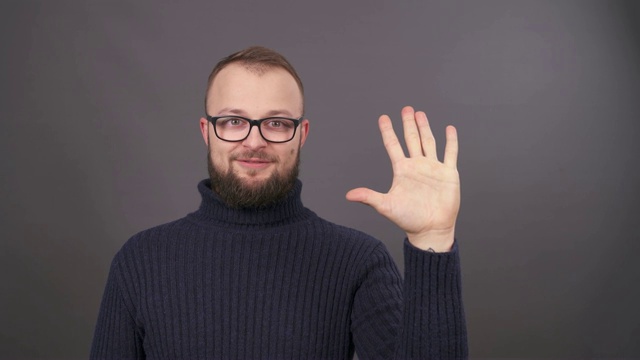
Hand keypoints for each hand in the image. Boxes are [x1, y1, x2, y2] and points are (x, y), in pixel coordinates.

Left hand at [346, 106, 459, 251]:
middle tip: (406, 108)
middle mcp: (417, 166)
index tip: (383, 117)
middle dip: (408, 123)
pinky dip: (451, 141)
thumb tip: (348, 195)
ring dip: (425, 128)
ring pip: (429, 142)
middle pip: (411, 139)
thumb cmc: (408, 219)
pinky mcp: (448, 174)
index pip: (393, 145)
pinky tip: (449, 129)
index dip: (388, 131)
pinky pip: (450, 153)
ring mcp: (433, 168)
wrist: (430, 230)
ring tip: (421, 114)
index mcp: (402, 170)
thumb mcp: (386, 206)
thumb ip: (369, 197)